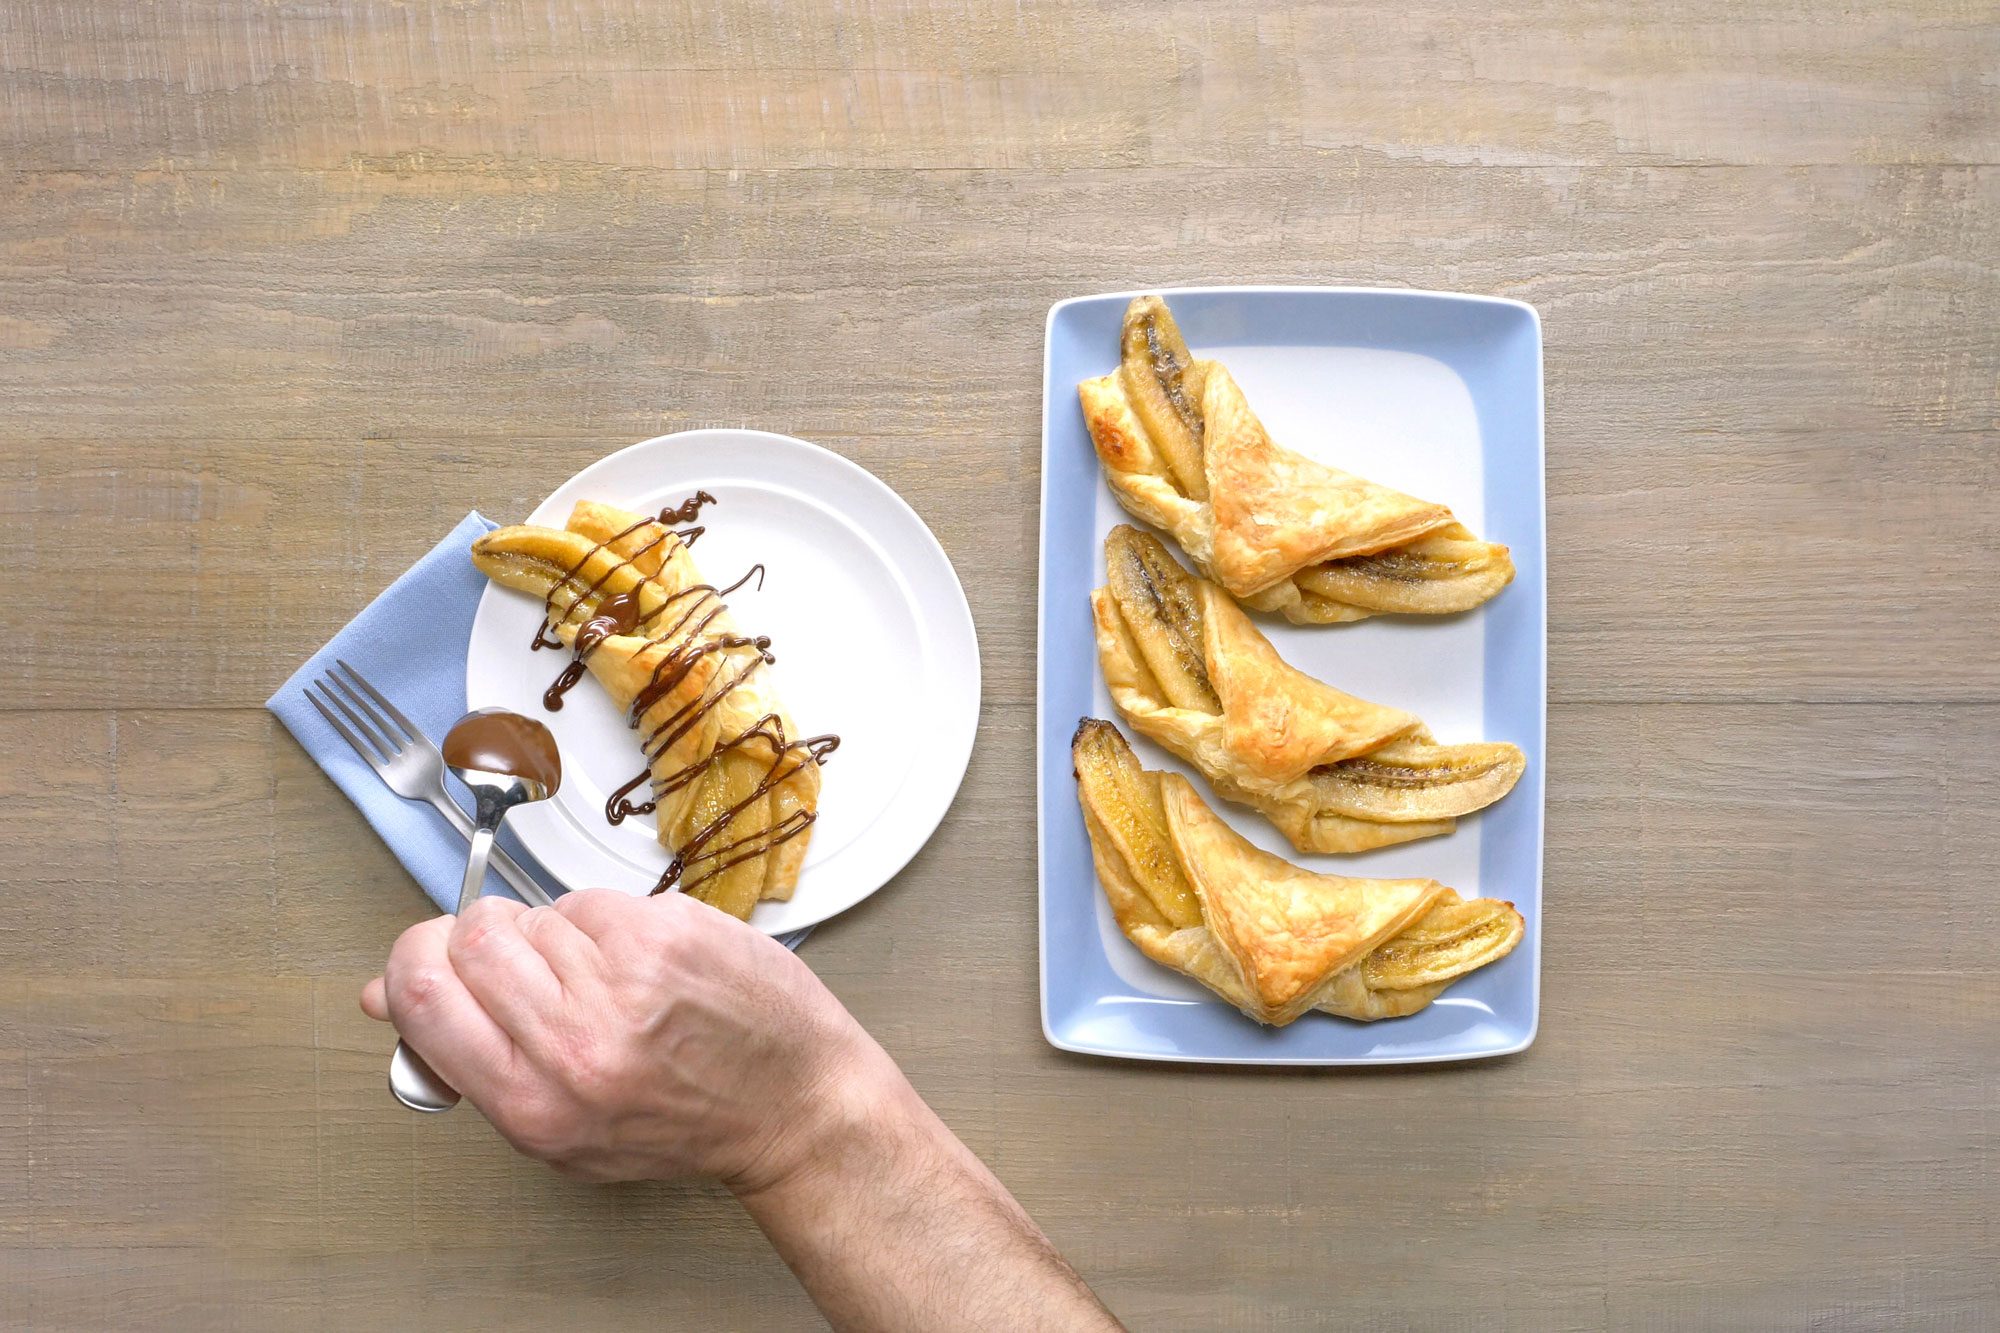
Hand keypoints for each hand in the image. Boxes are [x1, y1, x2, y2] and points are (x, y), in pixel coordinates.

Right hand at [360, 889, 892, 1187]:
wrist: (789, 1104)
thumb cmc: (679, 1121)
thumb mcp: (557, 1128)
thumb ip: (464, 1063)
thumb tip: (384, 995)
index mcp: (533, 1103)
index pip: (423, 993)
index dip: (412, 962)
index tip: (428, 961)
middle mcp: (574, 1045)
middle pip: (469, 937)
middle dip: (479, 939)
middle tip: (521, 966)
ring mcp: (624, 983)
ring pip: (532, 915)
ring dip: (551, 936)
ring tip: (598, 978)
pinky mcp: (666, 934)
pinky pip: (591, 901)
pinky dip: (604, 922)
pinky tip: (637, 960)